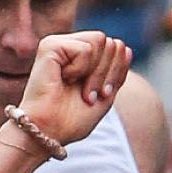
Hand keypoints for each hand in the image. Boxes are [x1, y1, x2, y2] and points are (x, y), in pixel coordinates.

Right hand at [0, 29, 131, 168]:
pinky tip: (63, 79)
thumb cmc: (72, 119)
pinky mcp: (50, 45)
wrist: (48, 131)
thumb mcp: (106, 94)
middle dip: (106, 74)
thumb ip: (117, 70)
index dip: (116, 72)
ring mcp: (59, 44)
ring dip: (95, 73)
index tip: (101, 95)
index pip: (115, 47)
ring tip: (79, 89)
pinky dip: (80, 69)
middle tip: (89, 95)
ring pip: (100, 40)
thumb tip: (123, 45)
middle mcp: (70, 47)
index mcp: (82, 58)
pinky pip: (85, 48)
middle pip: (110, 43)